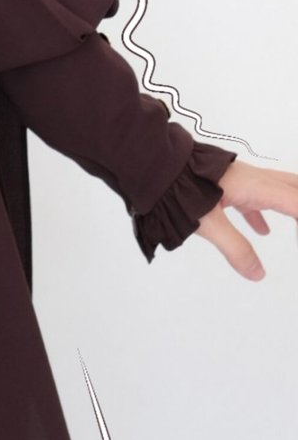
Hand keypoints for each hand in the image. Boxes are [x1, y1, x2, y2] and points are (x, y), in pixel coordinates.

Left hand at [192, 157, 297, 279]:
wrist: (156, 165)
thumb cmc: (180, 188)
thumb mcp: (209, 223)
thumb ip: (235, 248)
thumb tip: (258, 273)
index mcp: (255, 186)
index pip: (295, 203)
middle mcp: (253, 178)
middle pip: (293, 188)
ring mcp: (240, 179)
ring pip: (276, 190)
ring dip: (290, 207)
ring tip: (296, 225)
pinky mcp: (227, 183)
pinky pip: (254, 197)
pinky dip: (264, 214)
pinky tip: (263, 231)